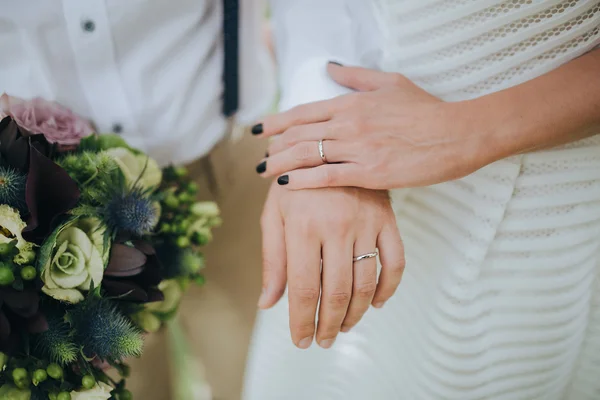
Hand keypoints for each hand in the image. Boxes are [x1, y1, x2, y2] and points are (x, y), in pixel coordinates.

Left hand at [254, 63, 491, 189]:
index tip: (258, 131)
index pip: (303, 112)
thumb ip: (356, 77)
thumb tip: (330, 66)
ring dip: (281, 164)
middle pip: (299, 134)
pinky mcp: (370, 172)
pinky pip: (328, 176)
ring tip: (265, 173)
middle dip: (274, 147)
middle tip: (260, 160)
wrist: (458, 133)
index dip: (276, 122)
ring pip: (308, 154)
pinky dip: (303, 180)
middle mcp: (349, 123)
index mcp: (352, 102)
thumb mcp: (391, 83)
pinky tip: (286, 185)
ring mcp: (358, 148)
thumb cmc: (427, 109)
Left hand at [258, 182, 403, 348]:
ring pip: (366, 283)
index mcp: (303, 225)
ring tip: (344, 327)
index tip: (301, 340)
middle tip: (323, 341)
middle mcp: (337, 225)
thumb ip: (273, 260)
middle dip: (329, 325)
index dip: (302, 321)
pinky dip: (388, 288)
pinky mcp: (387, 220)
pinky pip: (396, 262)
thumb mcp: (273, 214)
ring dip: (356, 314)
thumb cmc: (294, 183)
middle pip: (337, 292)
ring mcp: (366, 223)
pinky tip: (375, 303)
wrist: (326, 146)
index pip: (304, 288)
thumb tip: (268, 304)